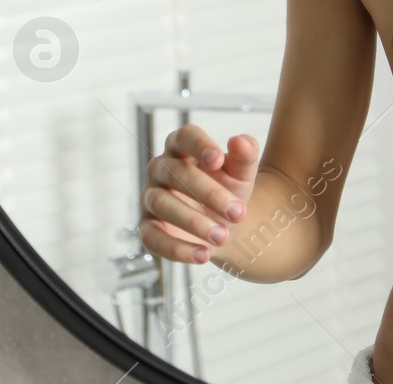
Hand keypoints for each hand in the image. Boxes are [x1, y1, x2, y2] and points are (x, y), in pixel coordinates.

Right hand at [138, 125, 259, 264]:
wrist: (226, 226)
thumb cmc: (230, 190)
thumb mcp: (242, 174)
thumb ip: (245, 155)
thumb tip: (241, 141)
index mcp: (182, 147)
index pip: (185, 137)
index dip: (199, 145)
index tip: (218, 159)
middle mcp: (161, 169)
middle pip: (177, 173)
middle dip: (209, 193)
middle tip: (238, 213)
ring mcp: (150, 198)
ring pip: (163, 204)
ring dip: (194, 222)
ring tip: (223, 236)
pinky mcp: (147, 228)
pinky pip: (153, 238)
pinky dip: (177, 249)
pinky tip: (203, 255)